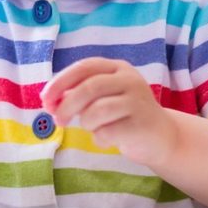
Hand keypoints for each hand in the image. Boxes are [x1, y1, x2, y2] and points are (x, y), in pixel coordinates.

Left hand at [40, 57, 176, 166]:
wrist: (162, 137)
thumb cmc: (123, 115)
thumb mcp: (102, 98)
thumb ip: (78, 93)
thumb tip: (49, 99)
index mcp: (117, 68)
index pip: (84, 67)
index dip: (60, 82)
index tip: (45, 99)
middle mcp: (129, 80)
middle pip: (89, 88)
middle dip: (67, 105)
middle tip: (58, 119)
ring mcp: (138, 101)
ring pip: (97, 110)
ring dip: (86, 122)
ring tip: (92, 127)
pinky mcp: (142, 124)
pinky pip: (108, 132)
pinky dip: (99, 138)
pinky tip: (107, 139)